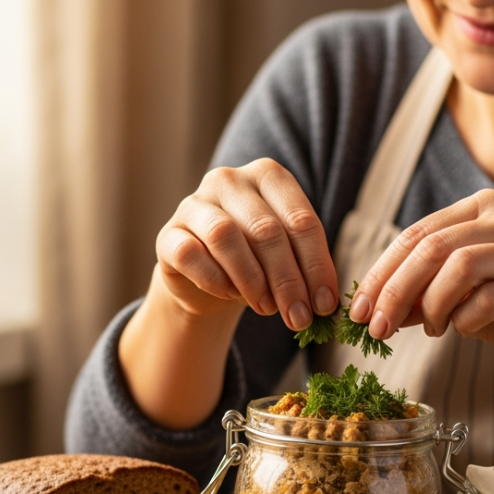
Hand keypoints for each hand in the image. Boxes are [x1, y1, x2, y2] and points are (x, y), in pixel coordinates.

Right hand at [155, 158, 338, 329]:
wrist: (206, 279)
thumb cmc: (255, 262)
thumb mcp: (286, 258)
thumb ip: (305, 269)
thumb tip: (324, 303)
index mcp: (268, 176)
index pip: (301, 220)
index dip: (317, 266)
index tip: (325, 305)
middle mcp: (229, 180)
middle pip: (266, 230)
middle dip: (287, 280)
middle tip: (298, 317)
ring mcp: (194, 203)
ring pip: (225, 236)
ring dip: (252, 280)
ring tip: (266, 307)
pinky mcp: (168, 234)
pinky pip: (191, 254)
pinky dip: (215, 280)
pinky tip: (230, 295)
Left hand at [348, 189, 493, 376]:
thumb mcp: (456, 298)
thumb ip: (418, 294)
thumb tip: (369, 308)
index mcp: (482, 208)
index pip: (415, 234)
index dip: (380, 274)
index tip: (357, 311)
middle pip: (431, 248)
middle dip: (394, 291)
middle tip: (377, 328)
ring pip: (458, 266)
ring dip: (431, 305)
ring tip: (430, 329)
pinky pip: (488, 298)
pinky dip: (464, 319)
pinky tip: (461, 329)